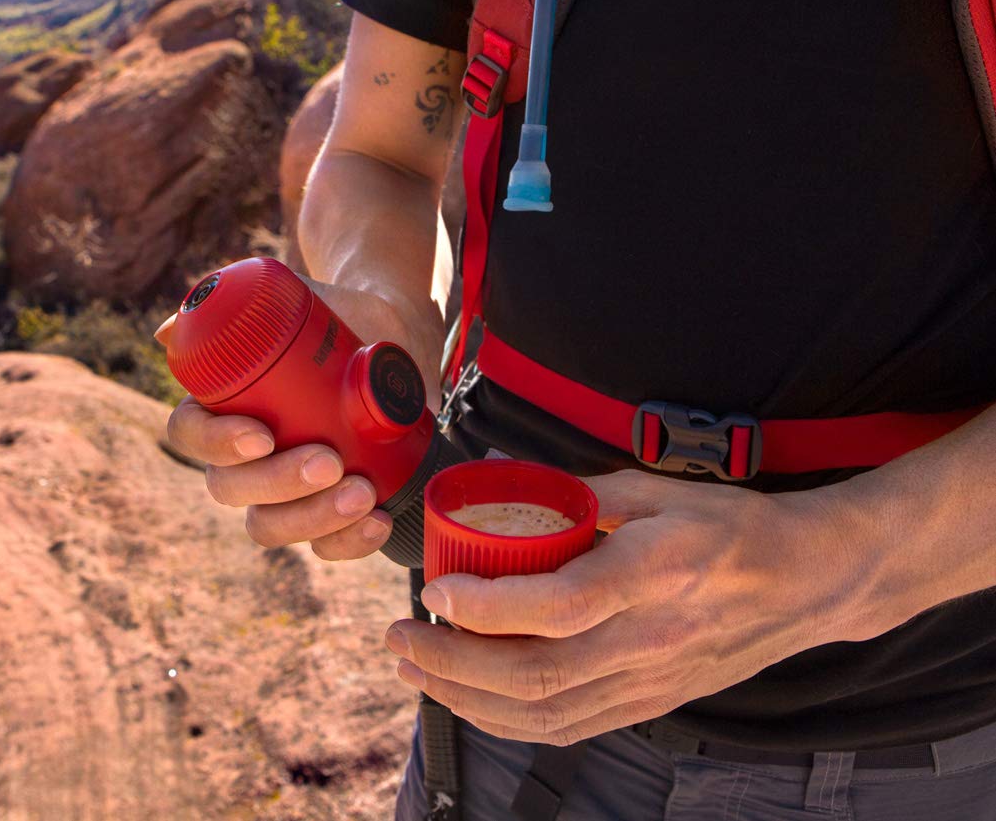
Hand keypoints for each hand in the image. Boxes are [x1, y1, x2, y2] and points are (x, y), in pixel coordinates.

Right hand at [158, 275, 442, 560]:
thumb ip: (237, 299)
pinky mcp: (334, 506)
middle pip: (231, 490)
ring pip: (271, 525)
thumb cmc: (336, 315)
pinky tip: (378, 521)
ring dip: (313, 519)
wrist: (398, 331)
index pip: (189, 435)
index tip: (261, 435)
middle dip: (278, 485)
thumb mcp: (296, 296)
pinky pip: (325, 546)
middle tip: (329, 462)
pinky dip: (348, 542)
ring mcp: (290, 486)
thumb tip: (170, 332)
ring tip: (363, 492)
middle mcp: (247, 454)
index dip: (216, 444)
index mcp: (222, 405)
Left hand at [384, 470, 870, 743]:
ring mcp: (650, 682)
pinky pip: (570, 728)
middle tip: (402, 639)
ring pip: (544, 714)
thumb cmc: (733, 529)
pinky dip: (510, 722)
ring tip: (419, 672)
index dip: (485, 607)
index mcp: (652, 574)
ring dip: (468, 699)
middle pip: (535, 675)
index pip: (557, 606)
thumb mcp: (661, 490)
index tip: (436, 591)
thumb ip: (582, 491)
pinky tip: (474, 703)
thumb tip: (510, 478)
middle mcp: (648, 639)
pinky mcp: (651, 702)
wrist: (805, 583)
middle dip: (453, 663)